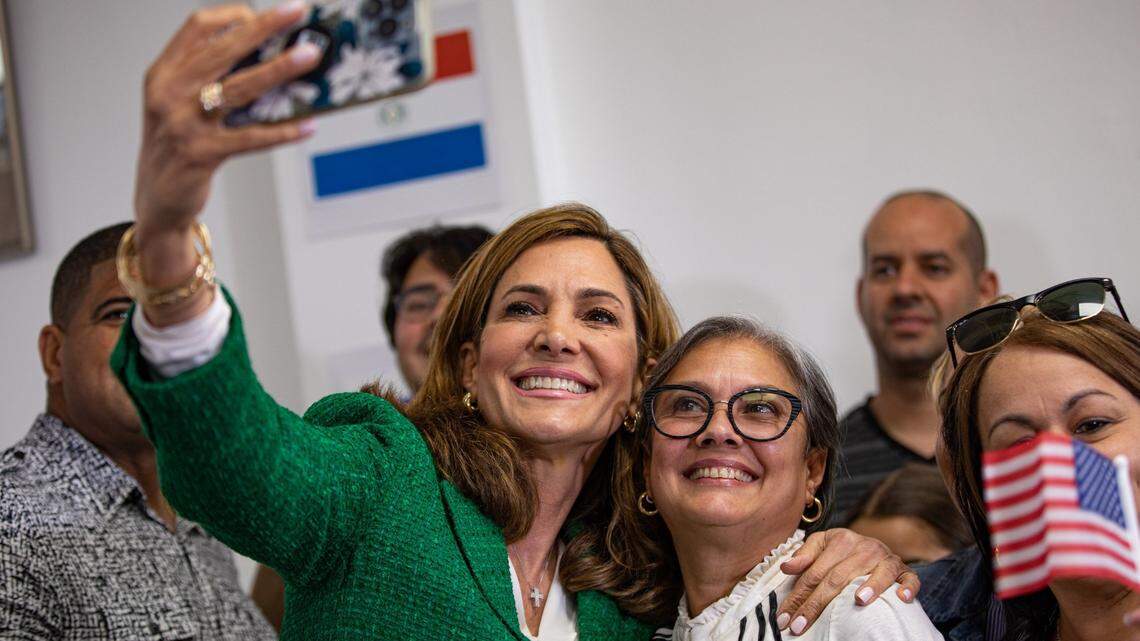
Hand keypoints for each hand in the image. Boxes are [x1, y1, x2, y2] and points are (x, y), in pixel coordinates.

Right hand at [132, 2, 320, 324]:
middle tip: (297, 11)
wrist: (156, 200)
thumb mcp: (181, 105)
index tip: (263, 12)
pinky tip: (309, 125)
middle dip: (264, 27)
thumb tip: (272, 58)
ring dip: (279, 69)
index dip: (232, 15)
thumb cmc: (177, 146)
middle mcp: (169, 93)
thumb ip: (212, 78)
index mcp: (163, 73)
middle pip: (223, 49)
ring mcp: (183, 124)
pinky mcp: (202, 155)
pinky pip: (251, 138)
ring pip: (240, 87)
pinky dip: (282, 132)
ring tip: (309, 56)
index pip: (197, 27)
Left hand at [775, 528, 919, 635]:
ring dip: (870, 586)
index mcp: (840, 540)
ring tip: (859, 601)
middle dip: (816, 605)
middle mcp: (864, 548)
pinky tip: (901, 597)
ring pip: (878, 573)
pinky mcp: (903, 570)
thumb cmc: (843, 551)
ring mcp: (886, 558)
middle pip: (837, 578)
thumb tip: (787, 568)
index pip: (814, 572)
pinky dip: (907, 587)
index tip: (785, 618)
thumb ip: (804, 555)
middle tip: (800, 626)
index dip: (798, 596)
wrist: (874, 545)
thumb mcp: (821, 545)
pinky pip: (909, 578)